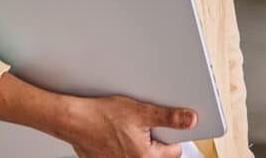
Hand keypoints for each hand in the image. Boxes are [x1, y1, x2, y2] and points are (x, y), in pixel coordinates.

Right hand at [65, 95, 196, 157]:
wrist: (74, 120)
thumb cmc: (102, 116)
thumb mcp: (141, 112)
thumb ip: (169, 118)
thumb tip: (190, 120)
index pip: (174, 151)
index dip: (169, 135)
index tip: (161, 126)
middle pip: (157, 155)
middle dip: (152, 141)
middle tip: (140, 125)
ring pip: (140, 156)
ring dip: (137, 144)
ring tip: (126, 129)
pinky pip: (123, 157)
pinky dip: (122, 147)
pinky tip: (115, 135)